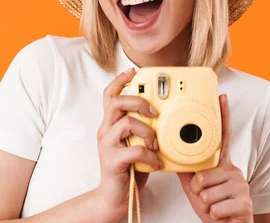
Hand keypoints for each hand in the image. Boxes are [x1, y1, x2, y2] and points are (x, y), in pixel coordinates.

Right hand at [95, 68, 161, 215]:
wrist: (115, 197)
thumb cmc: (129, 168)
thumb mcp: (137, 143)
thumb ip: (143, 128)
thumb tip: (164, 115)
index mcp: (110, 124)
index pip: (110, 95)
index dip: (120, 80)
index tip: (133, 71)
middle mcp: (105, 131)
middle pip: (117, 103)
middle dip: (139, 102)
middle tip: (154, 112)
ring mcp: (107, 146)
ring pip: (126, 123)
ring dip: (147, 131)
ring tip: (156, 144)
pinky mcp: (112, 161)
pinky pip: (134, 150)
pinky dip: (150, 156)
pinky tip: (156, 162)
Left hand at [178, 94, 252, 221]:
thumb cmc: (213, 206)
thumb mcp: (196, 186)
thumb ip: (187, 169)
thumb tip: (169, 153)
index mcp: (222, 164)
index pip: (222, 137)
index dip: (223, 116)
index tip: (222, 96)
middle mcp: (233, 171)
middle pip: (202, 175)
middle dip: (198, 191)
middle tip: (206, 198)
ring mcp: (241, 186)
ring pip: (206, 193)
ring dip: (205, 205)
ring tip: (214, 206)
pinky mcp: (245, 203)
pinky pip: (215, 207)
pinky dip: (214, 215)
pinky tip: (222, 215)